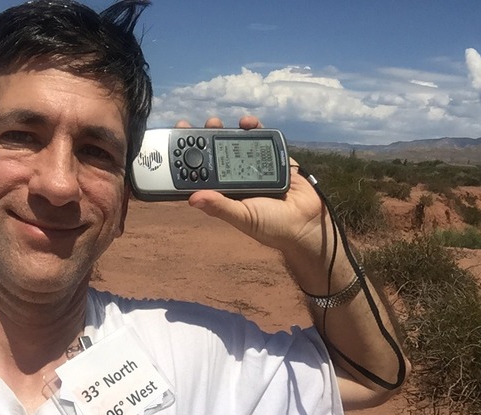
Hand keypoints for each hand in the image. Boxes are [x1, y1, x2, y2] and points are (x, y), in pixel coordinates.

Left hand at [177, 116, 325, 256]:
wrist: (307, 223)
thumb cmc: (272, 226)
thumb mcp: (242, 217)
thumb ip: (220, 207)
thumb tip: (193, 199)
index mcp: (224, 191)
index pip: (200, 172)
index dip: (186, 158)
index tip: (173, 144)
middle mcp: (235, 176)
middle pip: (213, 153)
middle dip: (200, 139)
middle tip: (189, 127)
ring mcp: (253, 164)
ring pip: (233, 142)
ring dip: (222, 130)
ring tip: (214, 123)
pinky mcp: (273, 155)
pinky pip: (261, 138)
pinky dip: (253, 127)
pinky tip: (245, 123)